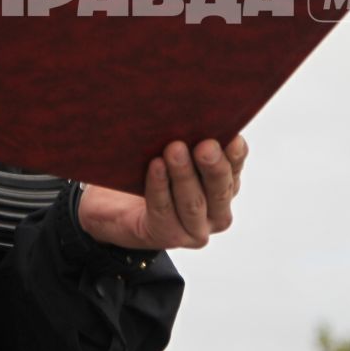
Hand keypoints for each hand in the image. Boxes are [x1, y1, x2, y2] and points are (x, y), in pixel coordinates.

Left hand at [76, 136, 247, 249]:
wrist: (113, 207)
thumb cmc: (148, 172)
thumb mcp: (173, 152)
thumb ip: (188, 139)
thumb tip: (192, 113)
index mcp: (224, 186)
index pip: (235, 168)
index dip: (235, 155)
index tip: (232, 137)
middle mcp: (216, 212)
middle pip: (219, 189)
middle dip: (213, 166)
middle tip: (205, 145)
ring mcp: (194, 230)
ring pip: (193, 202)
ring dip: (183, 175)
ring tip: (174, 150)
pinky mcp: (167, 237)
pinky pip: (163, 211)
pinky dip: (159, 188)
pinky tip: (155, 167)